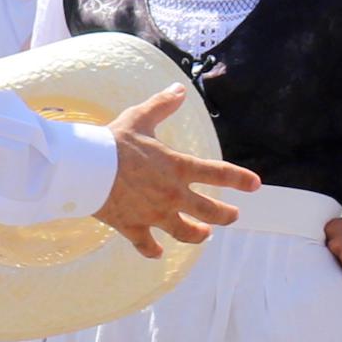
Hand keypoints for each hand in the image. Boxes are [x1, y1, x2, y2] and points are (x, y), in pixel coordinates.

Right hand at [95, 84, 253, 256]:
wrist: (86, 168)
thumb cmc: (113, 141)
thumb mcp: (140, 118)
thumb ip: (162, 105)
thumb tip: (179, 88)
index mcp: (178, 167)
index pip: (219, 173)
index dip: (240, 179)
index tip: (255, 185)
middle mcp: (173, 194)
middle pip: (210, 211)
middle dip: (226, 215)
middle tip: (233, 216)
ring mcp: (154, 214)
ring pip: (186, 232)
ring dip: (198, 236)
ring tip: (204, 235)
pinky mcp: (133, 227)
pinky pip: (148, 245)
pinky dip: (153, 250)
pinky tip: (158, 252)